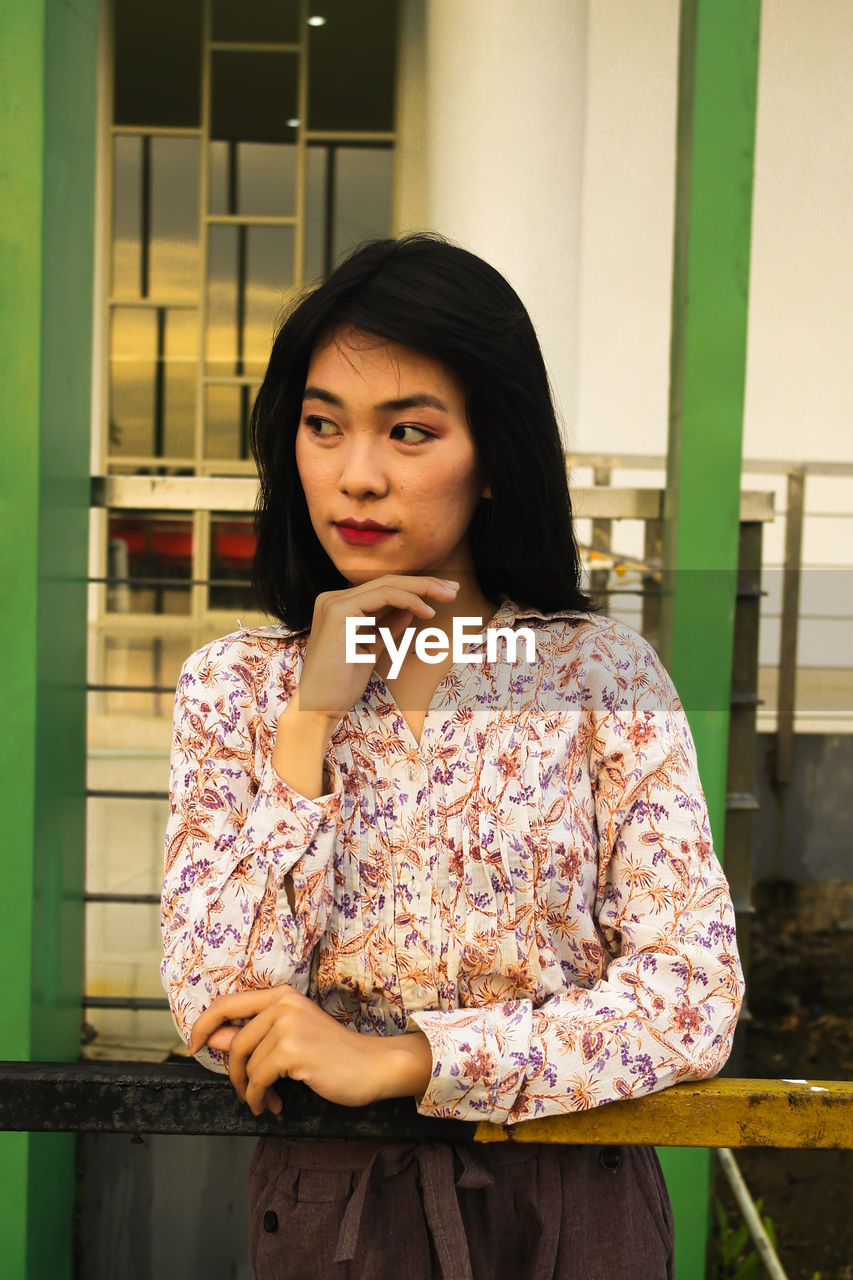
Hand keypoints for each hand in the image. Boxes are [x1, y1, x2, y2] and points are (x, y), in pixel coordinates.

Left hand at [186, 986, 432, 1114]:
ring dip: (251, 1090)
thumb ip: (253, 1035)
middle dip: (234, 1073)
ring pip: (246, 1064)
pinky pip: (259, 1080)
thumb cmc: (332, 1053)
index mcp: (281, 995)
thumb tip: (213, 1038)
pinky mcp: (293, 1051)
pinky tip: (272, 1105)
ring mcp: (288, 1025)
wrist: (372, 1066)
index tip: (194, 1046)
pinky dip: (260, 1098)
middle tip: (244, 1092)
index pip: (227, 1003)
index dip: (204, 1025)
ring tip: (266, 1100)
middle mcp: (283, 1004)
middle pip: (234, 1042)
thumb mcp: (289, 1038)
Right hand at [292, 575, 459, 722]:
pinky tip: (428, 611)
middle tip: (454, 588)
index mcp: (339, 605)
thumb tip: (411, 609)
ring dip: (423, 588)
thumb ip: (388, 626)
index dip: (416, 587)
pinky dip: (409, 600)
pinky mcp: (340, 611)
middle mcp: (333, 598)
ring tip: (449, 596)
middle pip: (387, 581)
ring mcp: (334, 602)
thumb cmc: (343, 683)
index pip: (383, 588)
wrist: (320, 706)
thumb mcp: (373, 648)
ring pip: (388, 584)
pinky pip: (383, 596)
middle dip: (425, 583)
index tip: (444, 593)